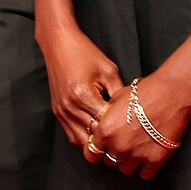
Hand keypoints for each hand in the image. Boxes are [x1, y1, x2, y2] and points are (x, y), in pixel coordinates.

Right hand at [38, 20, 123, 147]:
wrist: (59, 44)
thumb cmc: (85, 54)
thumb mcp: (109, 70)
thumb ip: (119, 94)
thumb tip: (132, 113)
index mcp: (83, 95)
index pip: (105, 124)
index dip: (120, 129)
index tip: (132, 131)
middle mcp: (70, 107)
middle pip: (93, 138)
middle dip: (109, 142)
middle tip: (124, 141)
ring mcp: (62, 111)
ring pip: (81, 142)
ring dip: (96, 144)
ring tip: (111, 142)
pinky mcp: (58, 112)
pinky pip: (72, 135)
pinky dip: (85, 139)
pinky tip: (96, 135)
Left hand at [87, 68, 190, 181]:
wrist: (171, 93)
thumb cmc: (146, 91)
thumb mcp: (116, 98)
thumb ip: (106, 116)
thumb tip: (104, 123)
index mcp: (106, 131)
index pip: (91, 153)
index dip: (96, 150)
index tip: (101, 148)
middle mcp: (119, 146)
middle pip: (110, 161)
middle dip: (115, 152)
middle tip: (124, 141)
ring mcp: (137, 155)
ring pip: (126, 170)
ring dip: (129, 161)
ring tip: (137, 148)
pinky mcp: (155, 159)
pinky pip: (145, 174)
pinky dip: (146, 167)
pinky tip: (148, 155)